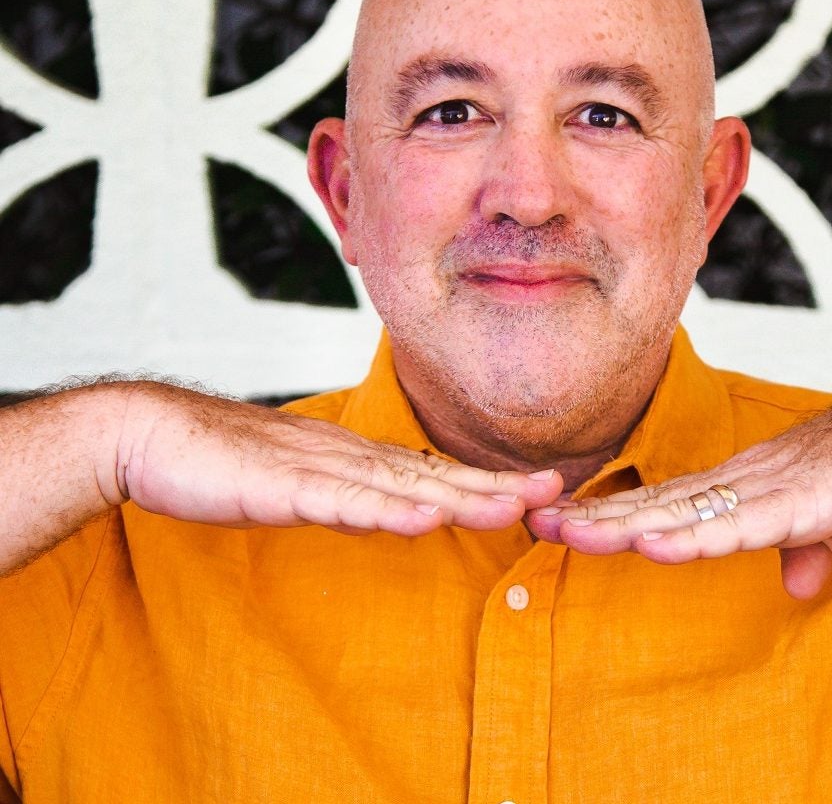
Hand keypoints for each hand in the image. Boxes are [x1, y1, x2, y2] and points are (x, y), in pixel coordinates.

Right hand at [108, 382, 563, 535]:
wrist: (153, 433)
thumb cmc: (228, 460)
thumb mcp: (303, 482)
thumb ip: (348, 494)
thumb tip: (394, 509)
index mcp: (354, 459)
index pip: (431, 473)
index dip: (485, 482)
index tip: (537, 491)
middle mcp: (348, 457)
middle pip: (432, 476)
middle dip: (495, 485)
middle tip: (555, 490)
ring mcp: (318, 469)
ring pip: (401, 486)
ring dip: (459, 497)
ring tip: (514, 505)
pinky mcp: (282, 485)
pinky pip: (341, 501)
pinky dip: (384, 511)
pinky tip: (422, 519)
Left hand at [527, 378, 831, 598]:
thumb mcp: (830, 523)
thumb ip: (805, 549)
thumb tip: (797, 584)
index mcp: (741, 486)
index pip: (663, 504)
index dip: (613, 515)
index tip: (564, 525)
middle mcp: (739, 483)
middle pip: (654, 505)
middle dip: (594, 517)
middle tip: (531, 522)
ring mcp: (763, 490)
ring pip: (679, 513)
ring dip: (621, 526)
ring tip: (566, 533)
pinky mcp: (797, 504)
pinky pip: (735, 526)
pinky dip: (693, 539)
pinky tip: (653, 547)